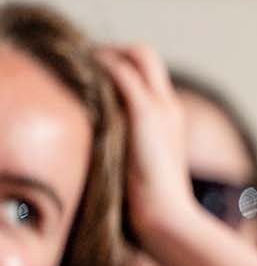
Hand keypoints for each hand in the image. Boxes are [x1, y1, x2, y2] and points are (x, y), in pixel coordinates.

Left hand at [96, 44, 199, 239]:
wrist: (168, 216)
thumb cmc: (149, 205)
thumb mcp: (136, 167)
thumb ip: (124, 146)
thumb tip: (98, 145)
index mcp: (170, 117)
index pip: (147, 72)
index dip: (119, 64)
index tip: (91, 74)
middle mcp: (169, 105)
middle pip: (145, 53)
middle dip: (111, 49)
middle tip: (82, 62)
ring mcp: (161, 107)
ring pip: (136, 54)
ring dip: (104, 53)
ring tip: (76, 64)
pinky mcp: (147, 113)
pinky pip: (121, 72)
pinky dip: (101, 66)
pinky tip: (79, 77)